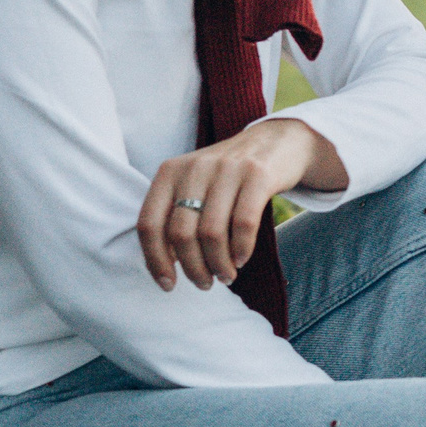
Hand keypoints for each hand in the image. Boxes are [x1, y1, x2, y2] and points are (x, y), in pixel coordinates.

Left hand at [138, 118, 329, 290]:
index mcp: (169, 172)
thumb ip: (176, 215)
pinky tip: (242, 259)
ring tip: (226, 276)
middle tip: (204, 283)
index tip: (168, 284)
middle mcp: (194, 168)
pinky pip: (244, 223)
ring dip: (218, 264)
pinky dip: (241, 249)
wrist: (277, 141)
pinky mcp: (258, 174)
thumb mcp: (194, 184)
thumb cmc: (229, 175)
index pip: (149, 224)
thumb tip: (167, 263)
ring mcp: (227, 169)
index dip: (155, 260)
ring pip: (211, 233)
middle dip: (192, 268)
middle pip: (181, 233)